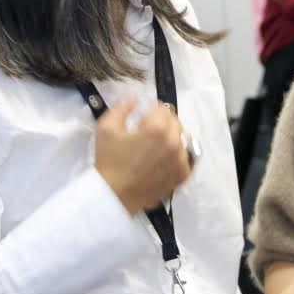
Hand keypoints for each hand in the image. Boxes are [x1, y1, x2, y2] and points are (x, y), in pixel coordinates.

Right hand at [94, 96, 191, 214]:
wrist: (113, 195)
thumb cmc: (108, 161)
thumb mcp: (107, 127)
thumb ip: (122, 106)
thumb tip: (136, 98)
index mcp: (157, 129)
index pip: (162, 108)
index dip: (150, 109)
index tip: (142, 117)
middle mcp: (174, 142)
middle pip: (175, 122)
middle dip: (162, 121)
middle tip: (148, 130)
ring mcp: (181, 160)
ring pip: (182, 138)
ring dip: (171, 137)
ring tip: (156, 145)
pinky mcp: (183, 175)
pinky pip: (187, 156)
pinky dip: (178, 154)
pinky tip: (164, 157)